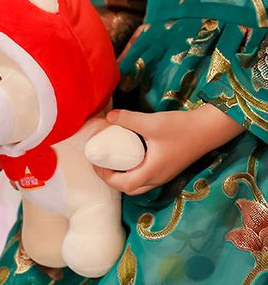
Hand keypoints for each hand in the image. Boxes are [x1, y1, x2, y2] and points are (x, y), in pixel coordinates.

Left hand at [92, 105, 244, 194]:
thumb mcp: (151, 123)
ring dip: (123, 177)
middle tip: (101, 163)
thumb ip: (128, 119)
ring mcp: (165, 175)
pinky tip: (130, 156)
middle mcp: (158, 178)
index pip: (123, 184)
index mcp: (152, 172)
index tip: (95, 162)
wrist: (210, 129)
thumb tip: (106, 117)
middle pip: (130, 188)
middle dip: (112, 179)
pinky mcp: (169, 168)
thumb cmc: (182, 128)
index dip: (105, 176)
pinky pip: (147, 177)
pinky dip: (134, 171)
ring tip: (112, 160)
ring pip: (139, 184)